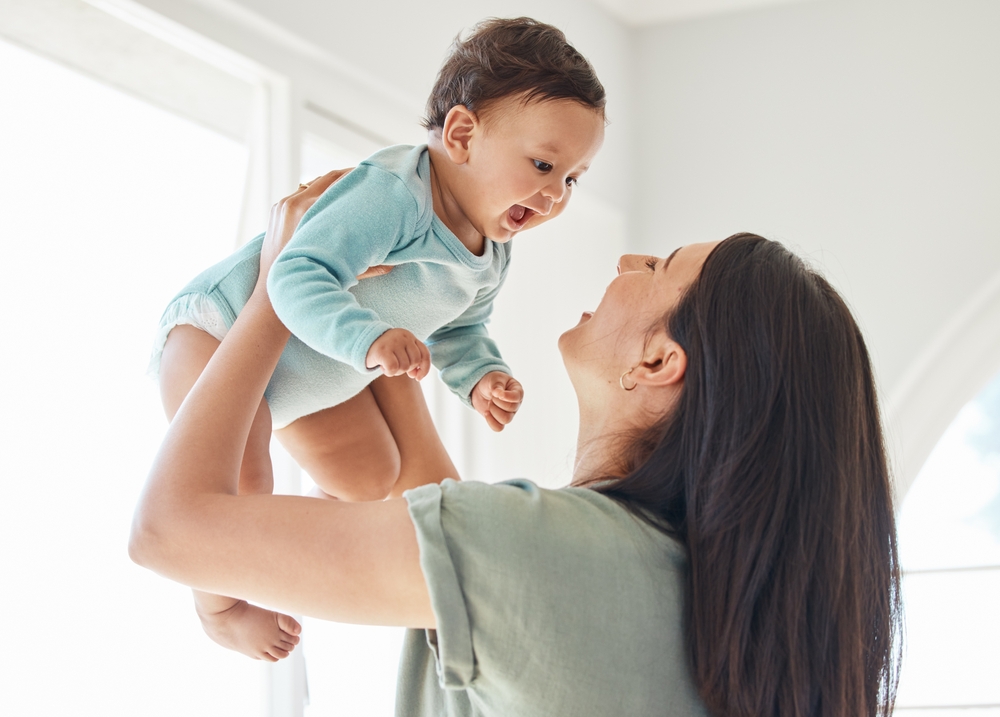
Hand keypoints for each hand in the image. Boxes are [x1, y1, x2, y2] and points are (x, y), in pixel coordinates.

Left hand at [254, 170, 393, 292]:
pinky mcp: (277, 210)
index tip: (373, 176)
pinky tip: (329, 202)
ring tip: (350, 189)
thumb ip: (371, 265)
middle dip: (347, 177)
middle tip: (367, 179)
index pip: (338, 180)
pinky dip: (316, 195)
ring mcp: (282, 205)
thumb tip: (396, 262)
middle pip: (327, 178)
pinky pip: (300, 194)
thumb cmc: (311, 283)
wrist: (276, 292)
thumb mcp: (344, 273)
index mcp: (309, 211)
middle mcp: (294, 203)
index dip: (357, 176)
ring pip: (313, 185)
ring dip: (331, 186)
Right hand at [366, 329, 430, 379]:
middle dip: (406, 369)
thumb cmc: (385, 350)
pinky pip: (393, 368)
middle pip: (414, 362)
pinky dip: (389, 372)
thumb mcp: (401, 351)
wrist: (362, 342)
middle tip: (394, 365)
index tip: (417, 377)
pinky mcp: (383, 351)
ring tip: (387, 364)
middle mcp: (404, 337)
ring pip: (404, 367)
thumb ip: (411, 360)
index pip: (425, 354)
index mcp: (410, 336)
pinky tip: (382, 367)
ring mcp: (393, 342)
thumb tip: (416, 376)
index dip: (424, 368)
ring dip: (396, 371)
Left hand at [471, 372, 522, 431]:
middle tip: (491, 396)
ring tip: (489, 403)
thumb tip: (499, 394)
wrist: (481, 388)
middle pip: (510, 409)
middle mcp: (515, 404)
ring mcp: (508, 414)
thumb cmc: (492, 382)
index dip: (506, 396)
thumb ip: (497, 386)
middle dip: (497, 402)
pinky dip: (491, 421)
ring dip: (494, 411)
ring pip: (505, 420)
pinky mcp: (499, 420)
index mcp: (517, 392)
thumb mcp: (494, 379)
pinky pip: (498, 428)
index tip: (495, 392)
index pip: (517, 397)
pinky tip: (486, 412)